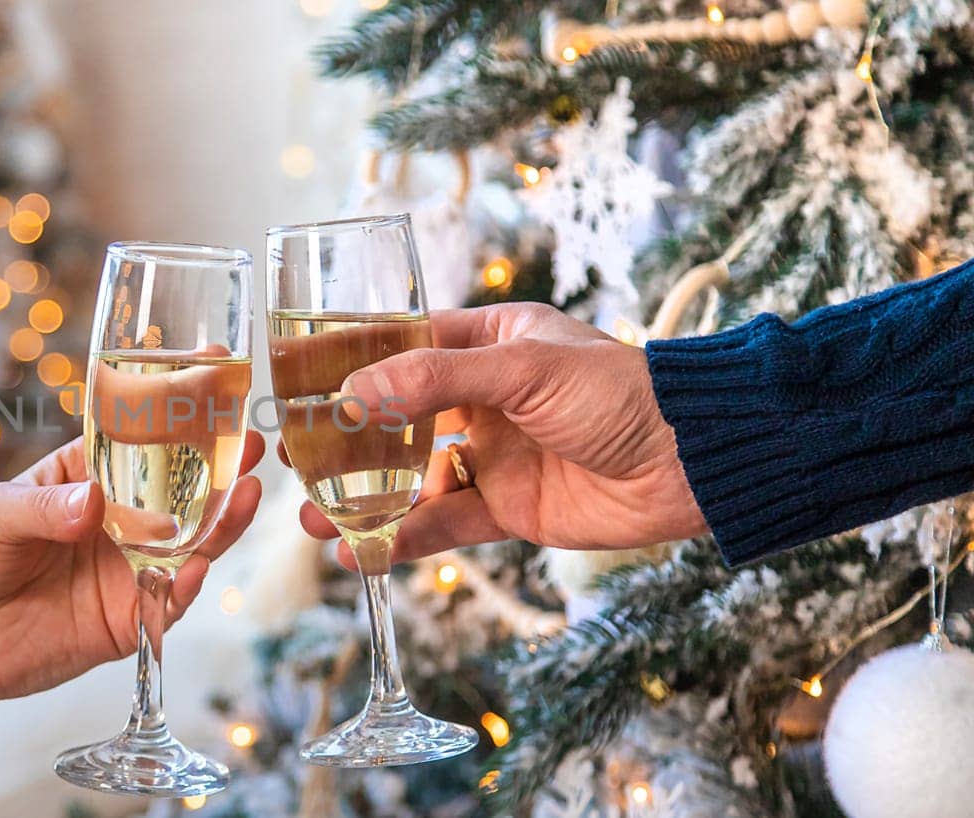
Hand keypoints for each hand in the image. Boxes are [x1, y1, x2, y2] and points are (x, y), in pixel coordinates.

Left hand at [0, 432, 264, 731]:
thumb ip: (44, 508)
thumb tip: (94, 505)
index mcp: (82, 479)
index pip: (137, 438)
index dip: (174, 411)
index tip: (211, 374)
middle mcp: (113, 522)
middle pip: (177, 491)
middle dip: (216, 464)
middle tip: (247, 438)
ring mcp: (122, 571)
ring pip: (187, 544)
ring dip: (220, 520)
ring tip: (246, 489)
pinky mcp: (122, 621)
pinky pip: (166, 602)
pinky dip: (186, 584)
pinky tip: (200, 562)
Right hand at [294, 303, 706, 564]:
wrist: (693, 464)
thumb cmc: (622, 393)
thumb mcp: (522, 369)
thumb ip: (435, 380)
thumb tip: (353, 392)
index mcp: (489, 341)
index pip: (401, 347)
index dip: (347, 364)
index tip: (293, 380)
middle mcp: (484, 397)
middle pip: (395, 418)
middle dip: (344, 441)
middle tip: (293, 458)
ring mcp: (494, 455)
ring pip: (411, 477)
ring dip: (362, 498)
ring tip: (313, 518)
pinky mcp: (508, 509)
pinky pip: (444, 523)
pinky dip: (402, 538)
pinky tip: (361, 552)